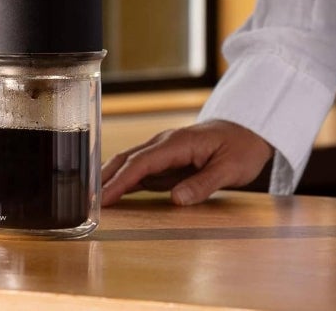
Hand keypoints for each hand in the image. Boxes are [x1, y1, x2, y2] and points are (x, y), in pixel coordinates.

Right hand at [100, 119, 273, 206]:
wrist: (252, 131)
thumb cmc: (243, 147)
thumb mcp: (232, 168)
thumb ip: (204, 183)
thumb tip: (176, 199)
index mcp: (179, 142)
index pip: (142, 162)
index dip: (119, 181)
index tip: (101, 199)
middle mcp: (166, 143)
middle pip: (127, 160)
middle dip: (104, 180)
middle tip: (82, 204)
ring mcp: (164, 151)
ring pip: (129, 164)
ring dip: (108, 181)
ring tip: (87, 203)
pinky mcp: (167, 161)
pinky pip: (140, 172)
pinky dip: (122, 182)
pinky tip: (109, 197)